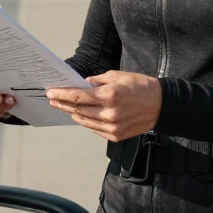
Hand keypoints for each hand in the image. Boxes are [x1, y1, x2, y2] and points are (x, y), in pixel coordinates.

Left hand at [46, 71, 160, 141]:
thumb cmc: (140, 86)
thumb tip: (82, 84)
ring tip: (63, 107)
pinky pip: (94, 129)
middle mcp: (109, 113)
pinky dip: (86, 121)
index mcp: (110, 95)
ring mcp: (112, 127)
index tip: (50, 92)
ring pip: (84, 121)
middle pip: (78, 110)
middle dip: (63, 104)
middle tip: (52, 99)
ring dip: (72, 114)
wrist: (162, 105)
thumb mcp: (118, 76)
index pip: (79, 96)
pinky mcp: (116, 136)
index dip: (62, 94)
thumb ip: (97, 81)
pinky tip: (80, 115)